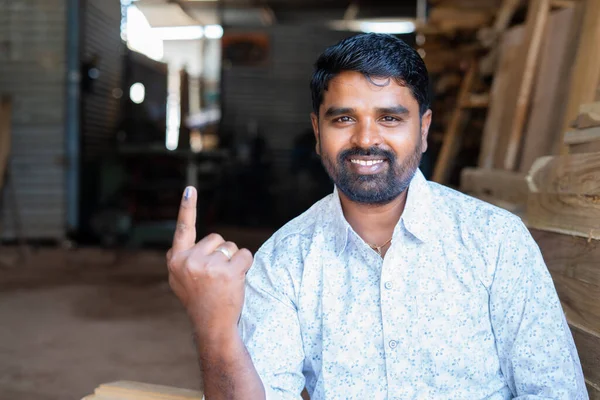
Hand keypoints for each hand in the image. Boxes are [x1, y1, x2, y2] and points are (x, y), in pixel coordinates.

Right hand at [166, 187, 252, 339]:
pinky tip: (236, 281)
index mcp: (175, 260)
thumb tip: (177, 240)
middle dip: (220, 254)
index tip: (190, 189)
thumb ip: (180, 259)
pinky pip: (244, 255)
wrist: (212, 325)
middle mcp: (188, 260)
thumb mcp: (180, 280)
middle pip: (216, 238)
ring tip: (224, 282)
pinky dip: (245, 265)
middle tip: (215, 278)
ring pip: (230, 247)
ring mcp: (207, 266)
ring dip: (232, 261)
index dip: (187, 207)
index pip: (183, 228)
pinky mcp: (227, 272)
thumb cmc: (199, 300)